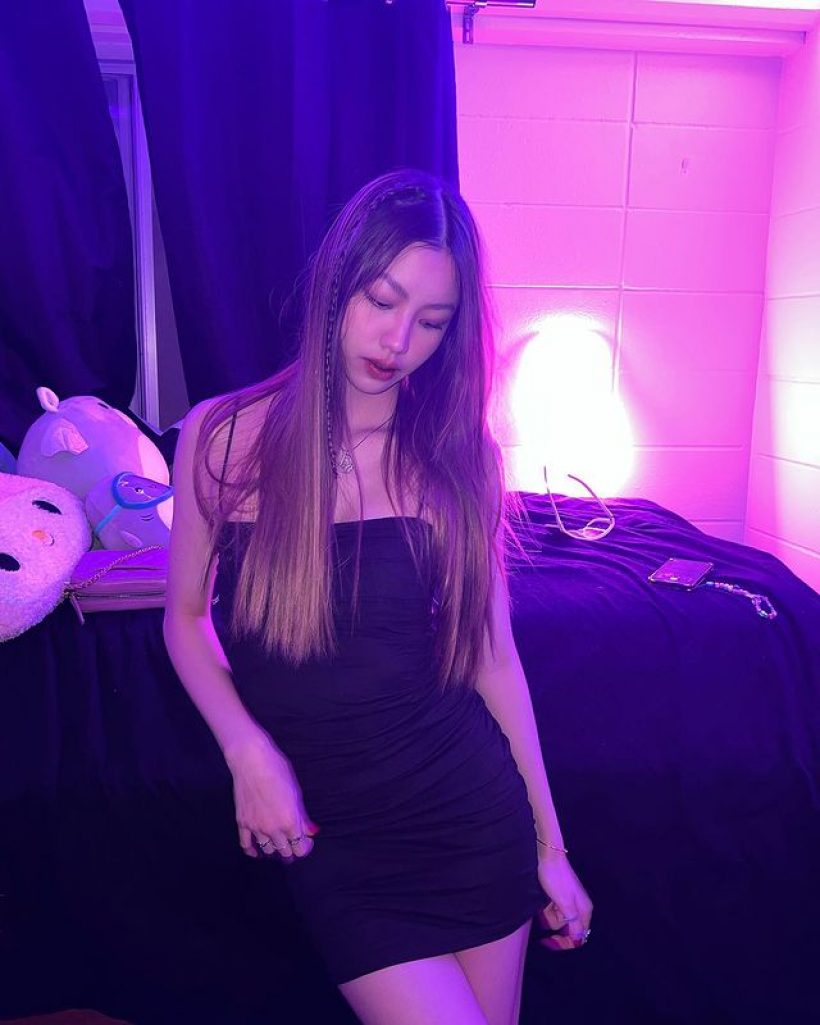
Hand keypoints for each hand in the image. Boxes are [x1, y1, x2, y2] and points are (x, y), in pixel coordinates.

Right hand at [225, 732, 318, 862]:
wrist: (251, 761)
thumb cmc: (278, 771)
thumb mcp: (296, 793)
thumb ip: (302, 816)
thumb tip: (311, 832)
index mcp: (290, 822)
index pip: (300, 849)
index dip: (305, 847)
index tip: (306, 840)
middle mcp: (273, 829)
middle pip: (285, 852)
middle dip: (291, 850)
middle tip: (294, 842)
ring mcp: (255, 827)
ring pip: (268, 850)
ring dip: (275, 849)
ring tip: (279, 844)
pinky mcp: (242, 822)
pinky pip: (246, 845)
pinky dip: (253, 850)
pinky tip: (257, 852)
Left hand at [535, 851, 592, 951]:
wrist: (548, 857)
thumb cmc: (557, 879)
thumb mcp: (565, 903)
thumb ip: (573, 923)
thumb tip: (579, 940)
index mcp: (584, 910)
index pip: (579, 937)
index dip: (566, 942)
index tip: (551, 941)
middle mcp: (580, 908)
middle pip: (567, 928)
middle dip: (555, 922)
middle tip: (549, 907)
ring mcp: (570, 902)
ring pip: (559, 920)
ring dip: (549, 913)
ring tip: (547, 900)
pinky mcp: (561, 898)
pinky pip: (554, 911)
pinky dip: (548, 907)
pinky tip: (545, 899)